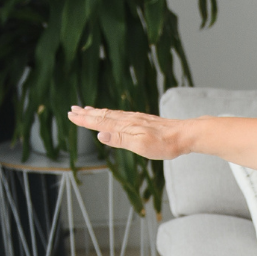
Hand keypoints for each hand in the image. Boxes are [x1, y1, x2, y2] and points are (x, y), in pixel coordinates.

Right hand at [68, 105, 185, 160]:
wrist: (185, 135)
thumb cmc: (165, 144)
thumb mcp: (141, 146)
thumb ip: (120, 140)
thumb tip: (100, 134)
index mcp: (126, 127)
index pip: (100, 122)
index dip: (85, 120)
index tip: (72, 115)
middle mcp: (129, 120)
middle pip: (103, 115)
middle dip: (87, 114)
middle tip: (72, 110)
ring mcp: (136, 119)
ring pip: (112, 114)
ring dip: (97, 112)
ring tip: (86, 110)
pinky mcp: (143, 121)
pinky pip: (121, 115)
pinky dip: (110, 114)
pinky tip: (111, 115)